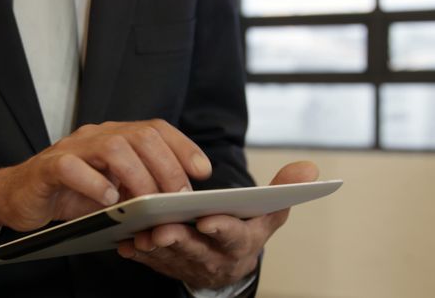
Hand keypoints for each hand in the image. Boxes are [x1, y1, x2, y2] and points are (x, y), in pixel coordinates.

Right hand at [0, 120, 211, 231]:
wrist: (19, 197)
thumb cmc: (71, 195)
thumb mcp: (113, 191)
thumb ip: (139, 189)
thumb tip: (176, 202)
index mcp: (115, 137)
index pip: (155, 129)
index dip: (182, 147)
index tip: (203, 171)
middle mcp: (96, 136)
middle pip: (140, 136)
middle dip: (166, 166)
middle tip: (177, 196)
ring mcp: (72, 148)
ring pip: (113, 148)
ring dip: (137, 176)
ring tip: (147, 201)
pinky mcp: (49, 167)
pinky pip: (73, 168)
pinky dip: (95, 183)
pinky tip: (109, 201)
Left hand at [116, 161, 318, 288]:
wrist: (228, 264)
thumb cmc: (246, 230)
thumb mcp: (268, 213)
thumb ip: (284, 191)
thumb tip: (309, 168)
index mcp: (241, 243)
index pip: (233, 237)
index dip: (222, 229)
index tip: (208, 219)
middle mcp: (214, 257)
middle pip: (195, 249)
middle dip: (179, 239)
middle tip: (162, 228)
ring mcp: (189, 264)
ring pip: (169, 257)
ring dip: (153, 248)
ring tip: (139, 234)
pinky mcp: (168, 266)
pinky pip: (151, 263)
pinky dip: (139, 253)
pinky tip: (125, 243)